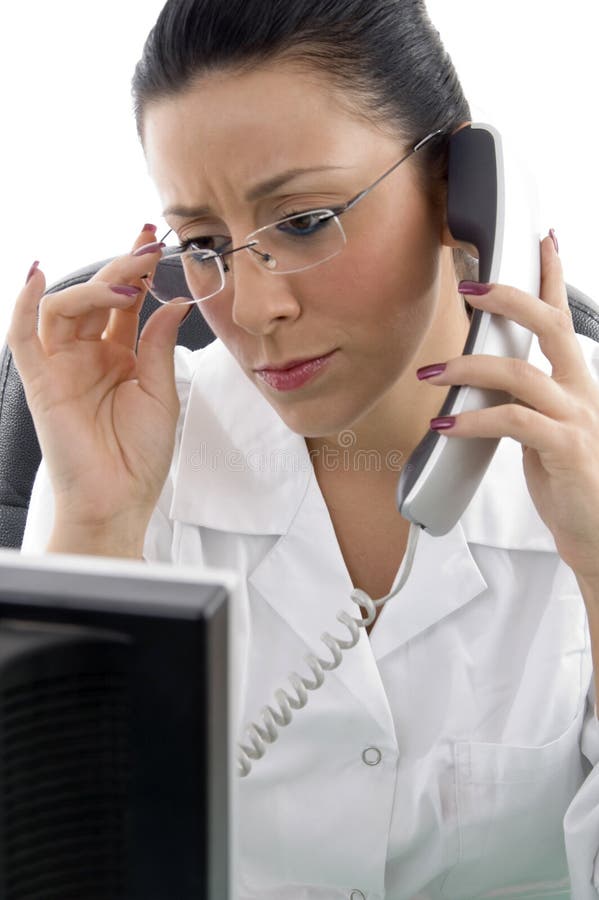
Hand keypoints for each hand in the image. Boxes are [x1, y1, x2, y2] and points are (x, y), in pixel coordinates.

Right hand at [7, 226, 190, 537]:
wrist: (119, 498)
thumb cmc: (141, 454)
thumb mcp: (161, 392)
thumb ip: (159, 344)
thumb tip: (173, 300)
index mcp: (120, 356)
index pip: (125, 302)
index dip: (136, 268)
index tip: (153, 239)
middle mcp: (89, 355)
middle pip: (97, 296)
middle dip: (121, 267)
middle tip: (146, 250)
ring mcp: (62, 365)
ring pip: (65, 307)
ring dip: (93, 287)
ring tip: (128, 286)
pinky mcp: (40, 380)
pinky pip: (22, 335)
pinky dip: (24, 303)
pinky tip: (38, 274)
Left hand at [417, 233, 598, 580]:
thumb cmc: (571, 484)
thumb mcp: (548, 434)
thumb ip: (523, 404)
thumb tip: (481, 387)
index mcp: (576, 386)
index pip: (565, 319)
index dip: (553, 277)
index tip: (542, 241)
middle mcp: (581, 393)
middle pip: (549, 326)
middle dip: (508, 298)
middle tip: (466, 287)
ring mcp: (577, 420)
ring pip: (520, 373)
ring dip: (468, 367)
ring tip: (431, 372)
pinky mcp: (565, 450)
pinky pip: (513, 422)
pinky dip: (474, 420)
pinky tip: (445, 426)